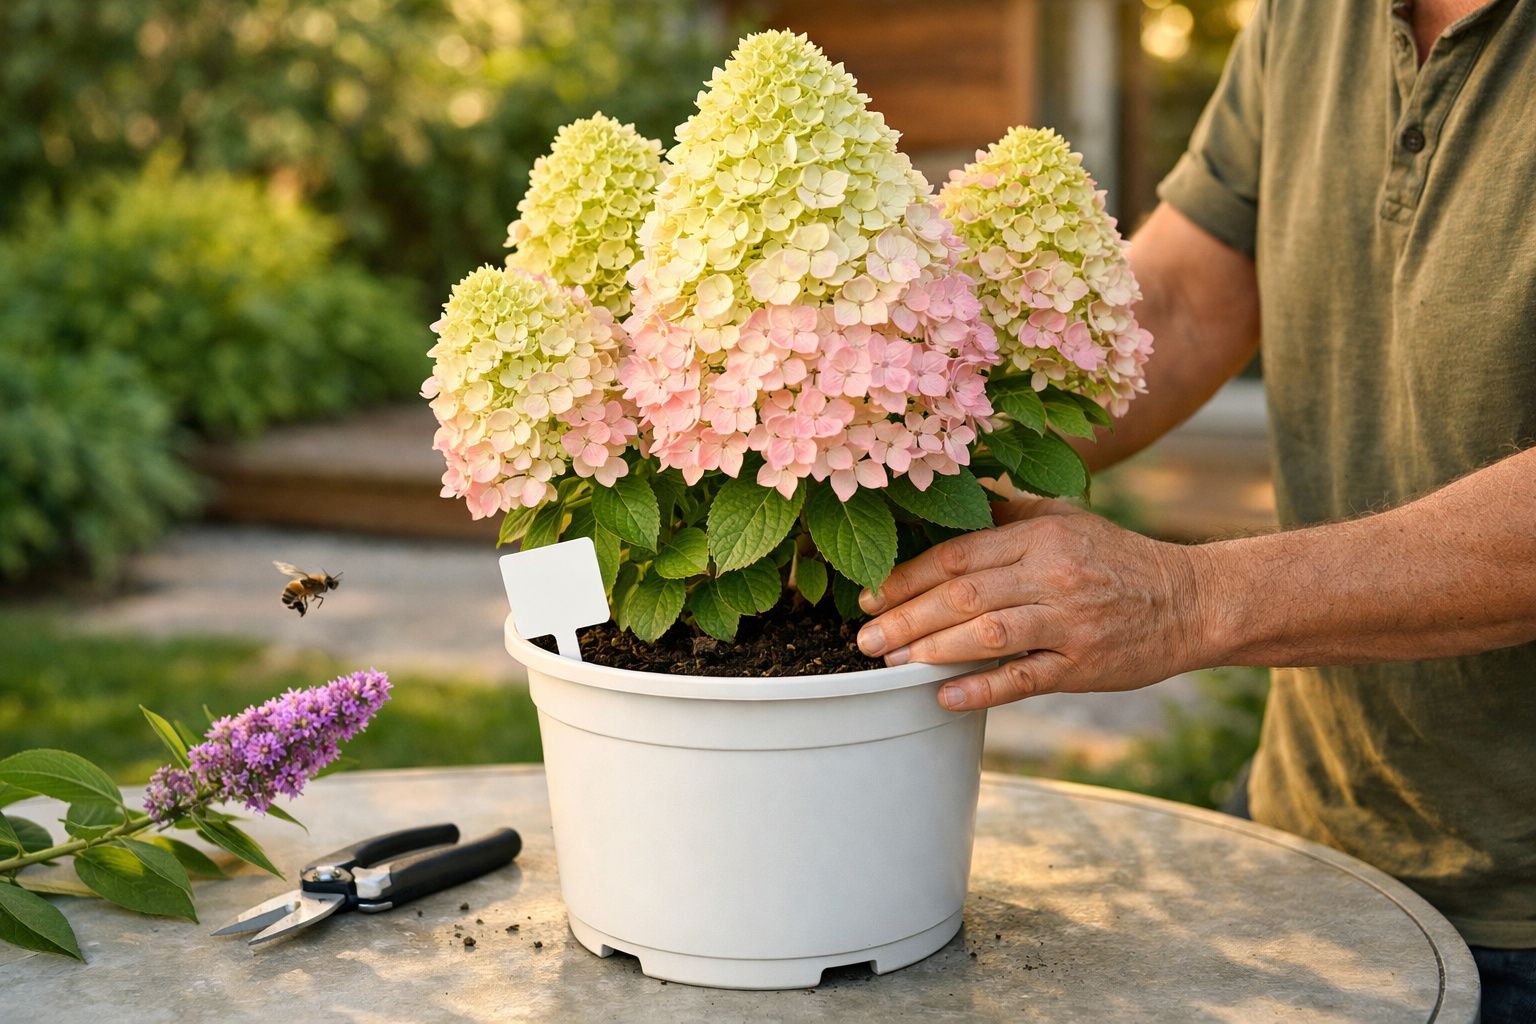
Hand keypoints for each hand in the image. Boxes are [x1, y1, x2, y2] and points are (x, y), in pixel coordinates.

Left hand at [855, 496, 1211, 710]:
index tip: (870, 596)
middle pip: (963, 595)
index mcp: (1040, 536)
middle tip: (864, 639)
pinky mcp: (1084, 665)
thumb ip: (1006, 518)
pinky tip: (944, 697)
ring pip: (987, 635)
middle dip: (905, 618)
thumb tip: (946, 508)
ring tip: (891, 664)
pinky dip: (981, 688)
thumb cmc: (1114, 558)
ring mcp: (1069, 622)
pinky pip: (1024, 679)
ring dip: (931, 651)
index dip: (908, 576)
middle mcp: (1052, 575)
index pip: (958, 553)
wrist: (1190, 600)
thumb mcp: (1064, 520)